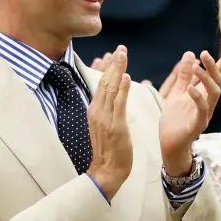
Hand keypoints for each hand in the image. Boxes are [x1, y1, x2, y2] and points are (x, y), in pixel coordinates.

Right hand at [86, 47, 133, 199]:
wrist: (106, 172)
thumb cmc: (108, 152)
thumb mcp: (105, 127)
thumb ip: (109, 111)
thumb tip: (115, 96)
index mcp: (94, 111)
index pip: (100, 85)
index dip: (107, 68)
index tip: (113, 55)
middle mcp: (97, 112)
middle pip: (104, 82)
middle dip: (113, 64)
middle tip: (121, 48)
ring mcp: (104, 119)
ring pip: (110, 88)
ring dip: (117, 70)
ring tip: (123, 54)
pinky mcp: (115, 126)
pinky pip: (118, 104)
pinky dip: (122, 89)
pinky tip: (126, 77)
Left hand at [158, 47, 220, 174]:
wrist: (168, 144)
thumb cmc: (174, 120)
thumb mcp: (175, 93)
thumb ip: (183, 76)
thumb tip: (190, 54)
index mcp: (202, 95)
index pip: (215, 76)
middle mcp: (207, 103)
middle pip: (217, 82)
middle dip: (213, 67)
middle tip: (204, 54)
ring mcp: (204, 114)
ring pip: (214, 94)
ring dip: (206, 80)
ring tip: (197, 68)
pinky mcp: (198, 125)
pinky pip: (202, 110)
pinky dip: (198, 98)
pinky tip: (190, 89)